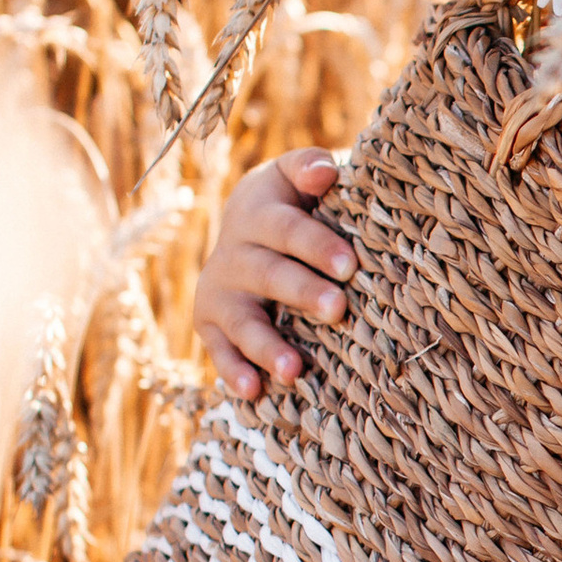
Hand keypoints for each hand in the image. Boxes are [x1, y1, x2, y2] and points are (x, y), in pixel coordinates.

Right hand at [194, 149, 354, 399]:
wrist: (247, 225)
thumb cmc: (292, 201)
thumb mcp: (295, 178)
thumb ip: (308, 168)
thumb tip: (324, 171)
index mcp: (258, 212)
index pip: (287, 229)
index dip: (317, 245)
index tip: (350, 265)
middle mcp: (234, 252)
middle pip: (269, 275)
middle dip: (302, 293)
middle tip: (338, 310)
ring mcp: (220, 291)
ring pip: (242, 320)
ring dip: (266, 346)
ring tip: (295, 370)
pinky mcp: (210, 323)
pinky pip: (219, 350)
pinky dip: (233, 372)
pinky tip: (254, 393)